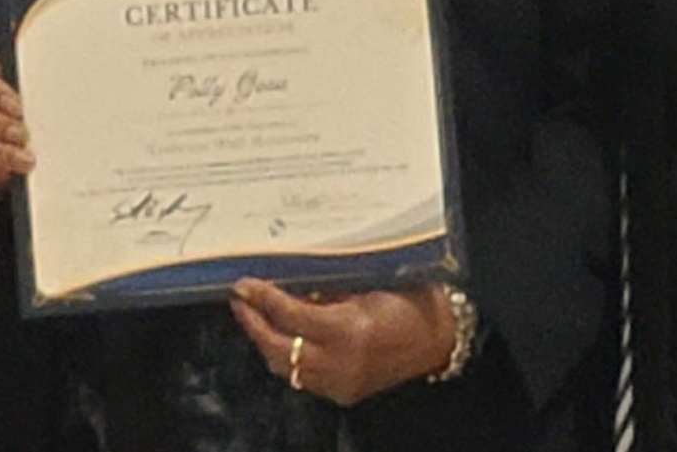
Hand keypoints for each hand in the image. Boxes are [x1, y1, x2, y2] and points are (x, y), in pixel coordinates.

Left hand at [230, 278, 460, 406]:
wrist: (437, 338)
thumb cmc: (406, 299)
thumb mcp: (365, 284)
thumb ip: (324, 289)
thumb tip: (285, 283)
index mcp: (348, 330)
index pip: (290, 317)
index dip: (263, 299)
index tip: (243, 284)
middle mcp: (340, 362)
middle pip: (278, 349)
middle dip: (253, 324)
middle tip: (239, 300)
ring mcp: (340, 383)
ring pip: (285, 369)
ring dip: (265, 342)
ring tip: (253, 316)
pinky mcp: (343, 394)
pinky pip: (303, 378)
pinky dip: (287, 358)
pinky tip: (281, 338)